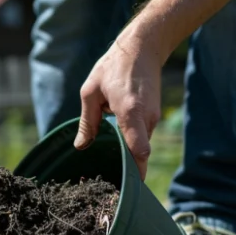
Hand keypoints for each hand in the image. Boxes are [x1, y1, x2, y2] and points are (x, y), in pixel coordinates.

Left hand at [74, 35, 162, 179]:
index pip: (139, 150)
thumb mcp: (90, 92)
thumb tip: (82, 146)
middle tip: (111, 186)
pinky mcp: (153, 116)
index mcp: (130, 112)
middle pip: (140, 153)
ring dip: (128, 154)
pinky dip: (131, 143)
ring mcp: (153, 117)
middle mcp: (146, 118)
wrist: (143, 47)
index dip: (135, 171)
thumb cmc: (113, 67)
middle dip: (128, 170)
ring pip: (140, 145)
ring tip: (109, 167)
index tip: (127, 186)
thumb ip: (88, 122)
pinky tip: (117, 146)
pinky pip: (142, 136)